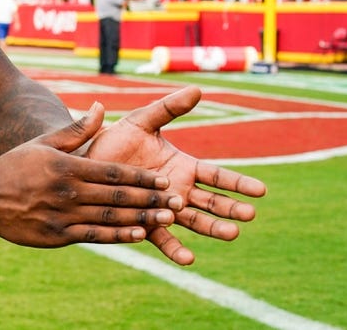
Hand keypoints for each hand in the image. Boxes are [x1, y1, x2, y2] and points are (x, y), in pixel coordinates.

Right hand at [0, 102, 181, 249]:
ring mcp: (63, 215)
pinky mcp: (57, 235)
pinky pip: (95, 236)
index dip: (141, 177)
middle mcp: (68, 191)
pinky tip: (139, 234)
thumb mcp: (43, 143)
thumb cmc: (15, 166)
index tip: (165, 179)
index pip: (113, 172)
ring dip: (142, 218)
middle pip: (118, 196)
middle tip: (177, 201)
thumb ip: (76, 130)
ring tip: (167, 218)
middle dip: (150, 198)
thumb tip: (101, 108)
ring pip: (111, 218)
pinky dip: (119, 236)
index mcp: (67, 166)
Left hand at [86, 85, 266, 265]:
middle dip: (231, 208)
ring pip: (194, 222)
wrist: (85, 160)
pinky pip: (162, 239)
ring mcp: (162, 209)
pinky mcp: (143, 223)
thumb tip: (197, 88)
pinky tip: (188, 259)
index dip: (238, 183)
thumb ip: (168, 108)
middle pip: (211, 202)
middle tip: (250, 214)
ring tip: (232, 234)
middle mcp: (177, 190)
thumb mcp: (142, 121)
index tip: (261, 190)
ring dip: (213, 228)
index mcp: (182, 167)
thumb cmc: (114, 138)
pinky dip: (175, 249)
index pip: (217, 176)